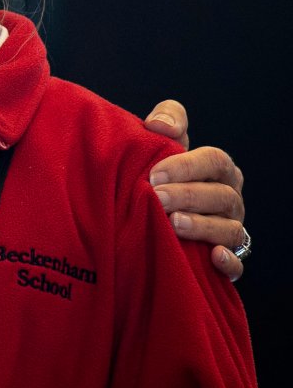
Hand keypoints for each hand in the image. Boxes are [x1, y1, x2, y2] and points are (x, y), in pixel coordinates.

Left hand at [146, 101, 246, 281]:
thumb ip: (166, 122)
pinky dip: (228, 263)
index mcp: (218, 169)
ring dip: (202, 226)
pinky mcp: (228, 260)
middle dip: (188, 195)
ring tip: (173, 223)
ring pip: (229, 229)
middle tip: (157, 197)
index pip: (214, 160)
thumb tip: (160, 125)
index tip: (155, 173)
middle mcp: (230, 199)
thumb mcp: (163, 143)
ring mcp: (230, 230)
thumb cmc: (161, 174)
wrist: (151, 214)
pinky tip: (212, 258)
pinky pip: (237, 265)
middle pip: (221, 195)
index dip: (187, 166)